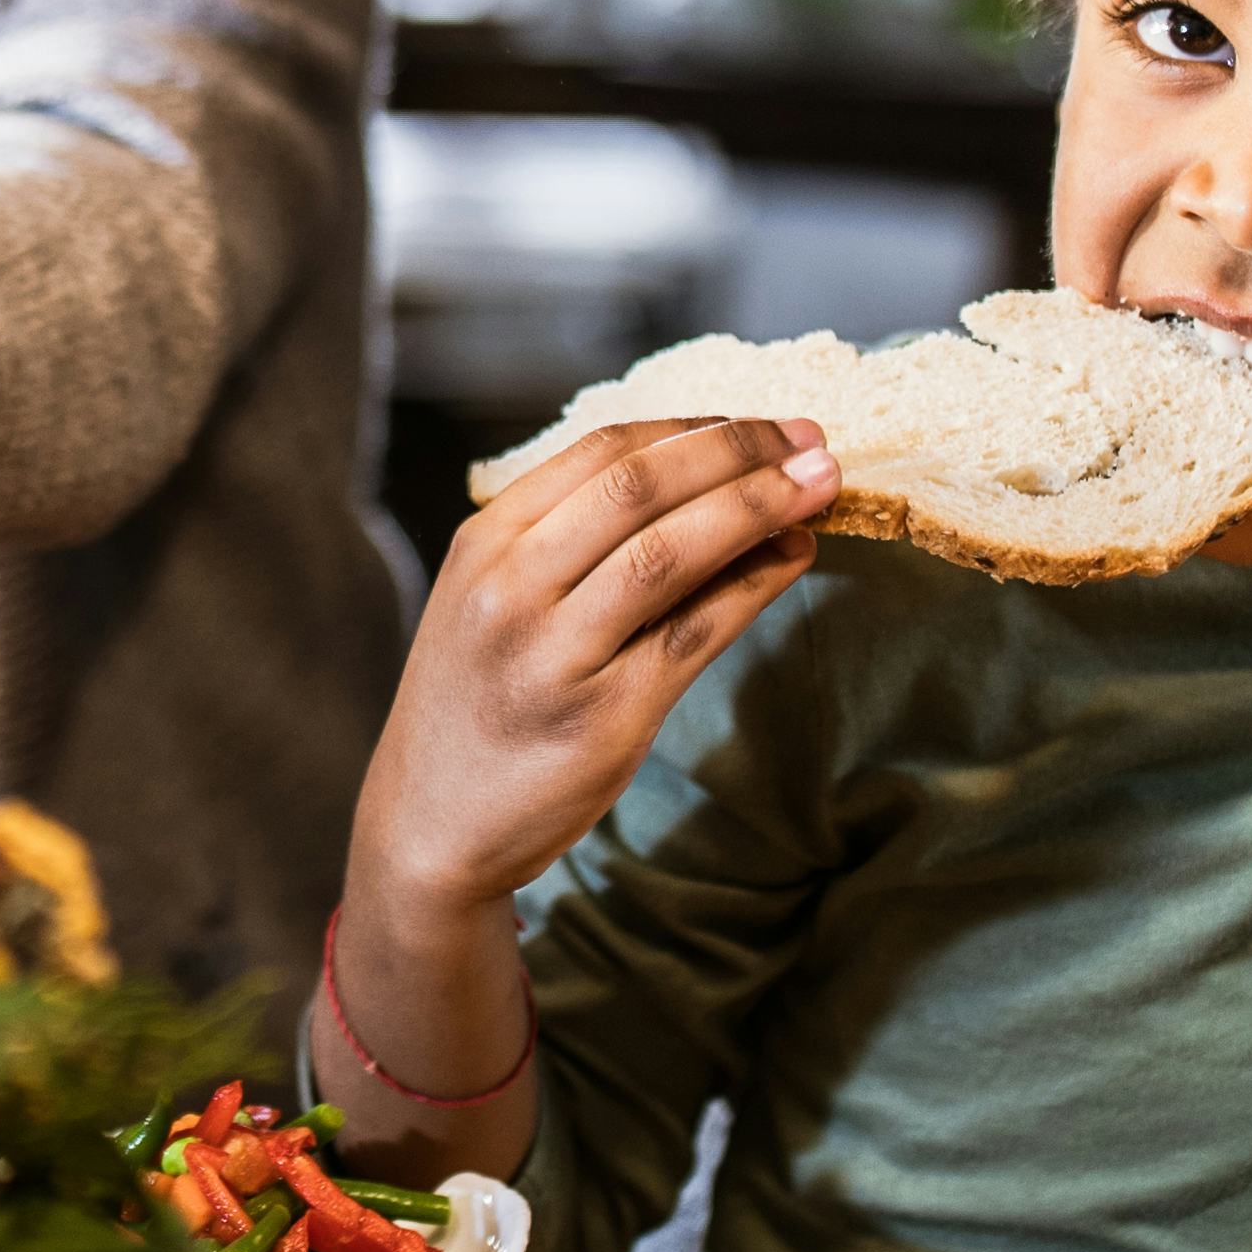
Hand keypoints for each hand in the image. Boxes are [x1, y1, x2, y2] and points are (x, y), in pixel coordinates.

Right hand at [352, 417, 835, 917]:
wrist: (429, 827)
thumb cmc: (478, 704)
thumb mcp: (492, 602)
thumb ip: (570, 543)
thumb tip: (705, 481)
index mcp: (485, 545)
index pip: (601, 452)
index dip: (694, 428)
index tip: (761, 425)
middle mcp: (511, 590)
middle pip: (639, 489)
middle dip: (738, 452)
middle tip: (811, 439)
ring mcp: (553, 656)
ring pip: (668, 553)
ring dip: (757, 507)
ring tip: (822, 486)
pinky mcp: (601, 720)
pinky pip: (694, 635)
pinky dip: (753, 587)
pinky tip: (795, 558)